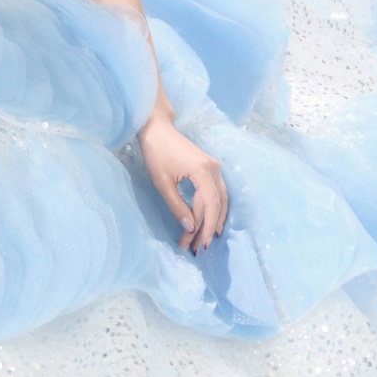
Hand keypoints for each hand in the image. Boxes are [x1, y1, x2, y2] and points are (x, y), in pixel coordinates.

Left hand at [138, 107, 228, 251]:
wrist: (157, 128)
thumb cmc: (156, 152)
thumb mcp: (162, 182)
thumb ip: (176, 206)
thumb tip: (189, 229)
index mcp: (203, 171)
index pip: (210, 206)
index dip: (205, 227)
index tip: (197, 245)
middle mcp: (214, 169)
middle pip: (216, 205)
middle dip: (206, 228)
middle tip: (195, 248)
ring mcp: (214, 167)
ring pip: (221, 200)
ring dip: (213, 220)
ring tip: (205, 240)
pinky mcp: (210, 168)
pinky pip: (218, 192)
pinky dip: (215, 208)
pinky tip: (211, 221)